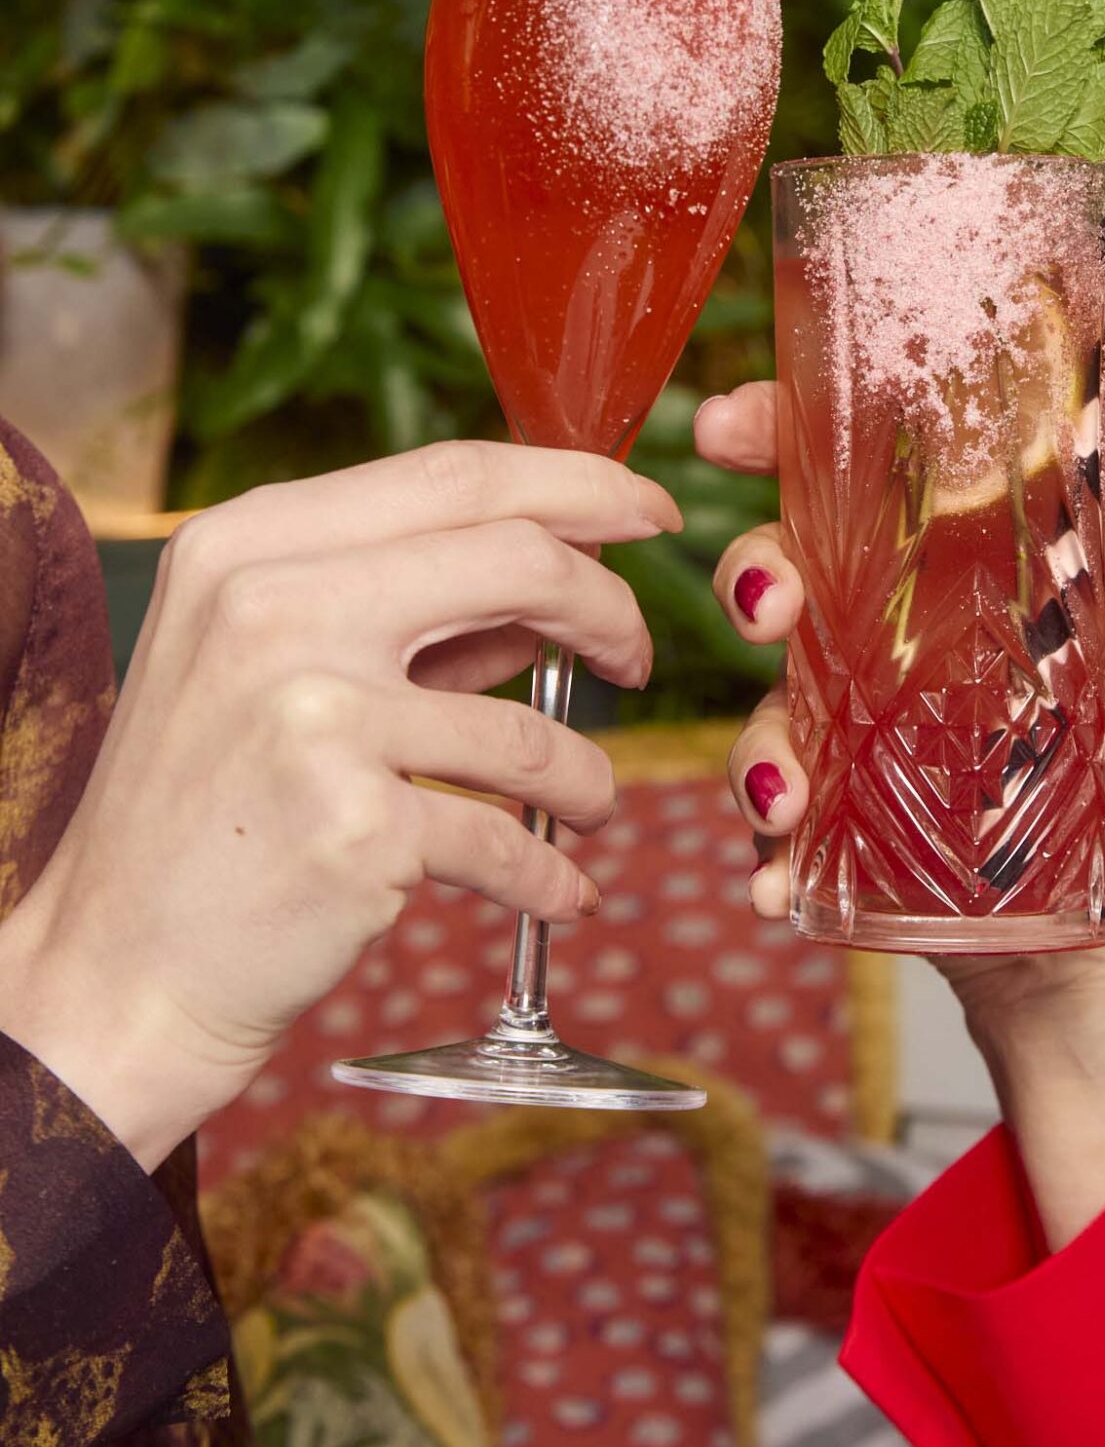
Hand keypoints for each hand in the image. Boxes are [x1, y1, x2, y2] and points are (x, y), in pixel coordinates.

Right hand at [0, 442, 679, 1168]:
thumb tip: (563, 567)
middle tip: (635, 655)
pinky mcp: (356, 829)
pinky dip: (550, 870)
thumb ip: (408, 606)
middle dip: (610, 607)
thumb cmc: (208, 809)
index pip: (454, 476)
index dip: (577, 485)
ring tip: (589, 801)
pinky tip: (561, 887)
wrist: (116, 971)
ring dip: (587, 773)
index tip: (646, 510)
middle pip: (519, 559)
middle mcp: (272, 609)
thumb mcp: (271, 664)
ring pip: (530, 725)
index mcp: (248, 543)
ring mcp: (313, 717)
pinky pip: (507, 837)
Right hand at [697, 380, 1104, 1244]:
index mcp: (976, 591)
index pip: (869, 485)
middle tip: (768, 604)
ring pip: (772, 709)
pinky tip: (780, 887)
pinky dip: (769, 859)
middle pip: (793, 579)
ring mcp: (865, 746)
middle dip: (755, 574)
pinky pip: (781, 838)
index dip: (790, 436)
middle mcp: (902, 653)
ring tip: (784, 792)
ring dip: (757, 742)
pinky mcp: (848, 842)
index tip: (738, 420)